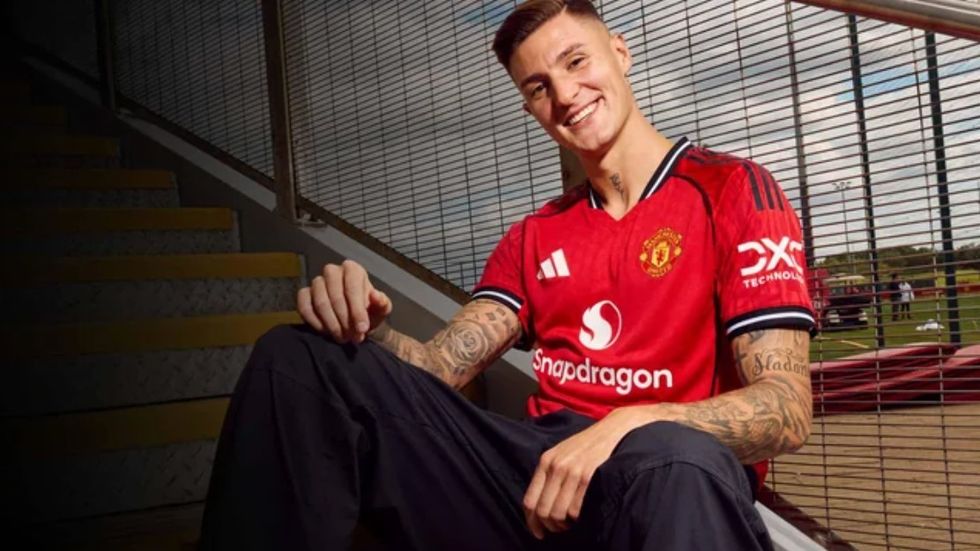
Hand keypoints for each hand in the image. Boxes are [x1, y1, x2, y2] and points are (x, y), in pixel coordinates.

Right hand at [297, 260, 391, 342]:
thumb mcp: (381, 309)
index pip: (352, 286)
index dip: (357, 309)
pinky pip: (304, 307)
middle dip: (344, 320)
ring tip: (342, 337)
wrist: (356, 322)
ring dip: (331, 324)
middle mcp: (332, 271)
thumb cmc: (370, 312)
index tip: (362, 328)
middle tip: (352, 337)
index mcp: (353, 270)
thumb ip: (382, 303)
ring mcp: (317, 282)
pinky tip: (326, 332)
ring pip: (320, 302)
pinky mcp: (304, 295)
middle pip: (335, 295)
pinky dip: (315, 323)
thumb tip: (376, 296)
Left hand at [523, 408, 649, 538]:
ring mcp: (572, 471)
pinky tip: (580, 517)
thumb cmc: (585, 445)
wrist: (611, 429)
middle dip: (548, 526)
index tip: (538, 532)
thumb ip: (549, 474)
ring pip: (558, 512)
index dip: (531, 522)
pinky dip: (576, 519)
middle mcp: (556, 466)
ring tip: (569, 524)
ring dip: (563, 525)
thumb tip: (540, 505)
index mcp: (545, 461)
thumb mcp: (560, 454)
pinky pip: (576, 508)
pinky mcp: (588, 476)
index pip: (529, 500)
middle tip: (557, 530)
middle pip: (542, 510)